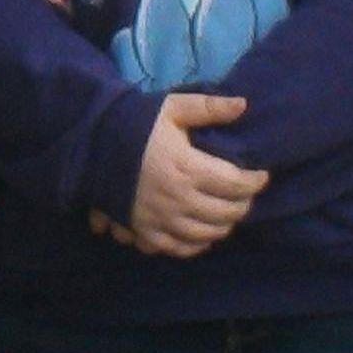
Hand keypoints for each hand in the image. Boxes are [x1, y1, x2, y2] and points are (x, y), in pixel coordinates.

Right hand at [100, 92, 266, 258]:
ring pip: (207, 234)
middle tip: (245, 195)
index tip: (261, 175)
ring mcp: (161, 219)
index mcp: (188, 168)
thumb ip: (207, 108)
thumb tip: (243, 104)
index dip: (255, 182)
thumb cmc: (134, 125)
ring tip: (227, 214)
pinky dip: (196, 245)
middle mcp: (178, 199)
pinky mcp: (145, 231)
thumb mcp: (170, 109)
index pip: (236, 184)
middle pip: (226, 212)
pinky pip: (179, 248)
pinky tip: (202, 235)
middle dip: (243, 204)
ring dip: (223, 226)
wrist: (91, 146)